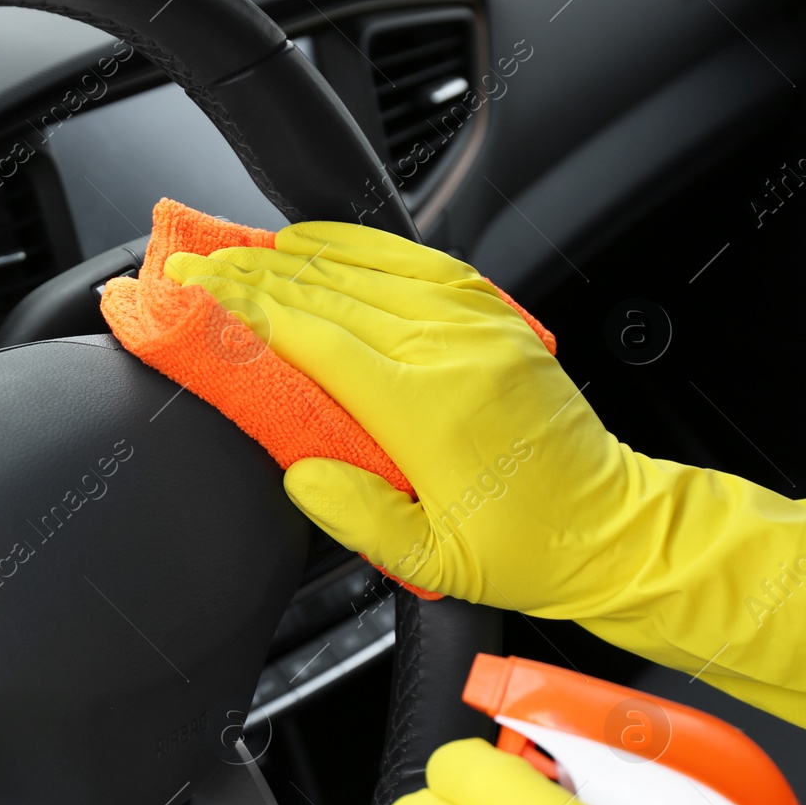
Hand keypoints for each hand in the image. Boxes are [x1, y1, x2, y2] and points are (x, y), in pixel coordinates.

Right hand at [165, 224, 805, 733]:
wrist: (611, 528)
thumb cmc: (523, 549)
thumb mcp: (431, 562)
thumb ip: (355, 516)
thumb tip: (298, 472)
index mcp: (427, 408)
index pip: (315, 336)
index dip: (246, 307)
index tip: (195, 287)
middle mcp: (451, 351)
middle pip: (330, 293)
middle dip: (253, 273)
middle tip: (194, 260)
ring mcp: (477, 326)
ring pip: (369, 268)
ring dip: (296, 254)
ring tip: (239, 248)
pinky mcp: (495, 318)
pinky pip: (417, 262)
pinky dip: (361, 246)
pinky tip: (320, 241)